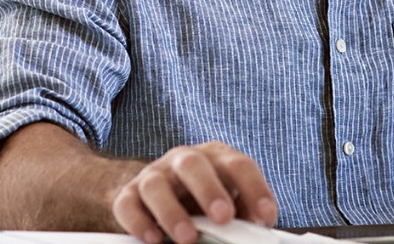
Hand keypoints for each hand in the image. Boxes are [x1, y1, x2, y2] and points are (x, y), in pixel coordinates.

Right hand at [111, 141, 277, 243]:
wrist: (159, 195)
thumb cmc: (204, 201)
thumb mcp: (228, 202)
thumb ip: (242, 213)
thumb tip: (257, 230)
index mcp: (216, 158)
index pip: (239, 165)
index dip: (254, 189)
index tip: (265, 216)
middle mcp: (184, 160)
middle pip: (193, 165)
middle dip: (209, 190)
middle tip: (223, 217)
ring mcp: (154, 175)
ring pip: (156, 184)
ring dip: (171, 211)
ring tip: (187, 237)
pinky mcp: (129, 194)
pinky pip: (128, 203)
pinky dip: (139, 222)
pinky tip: (153, 239)